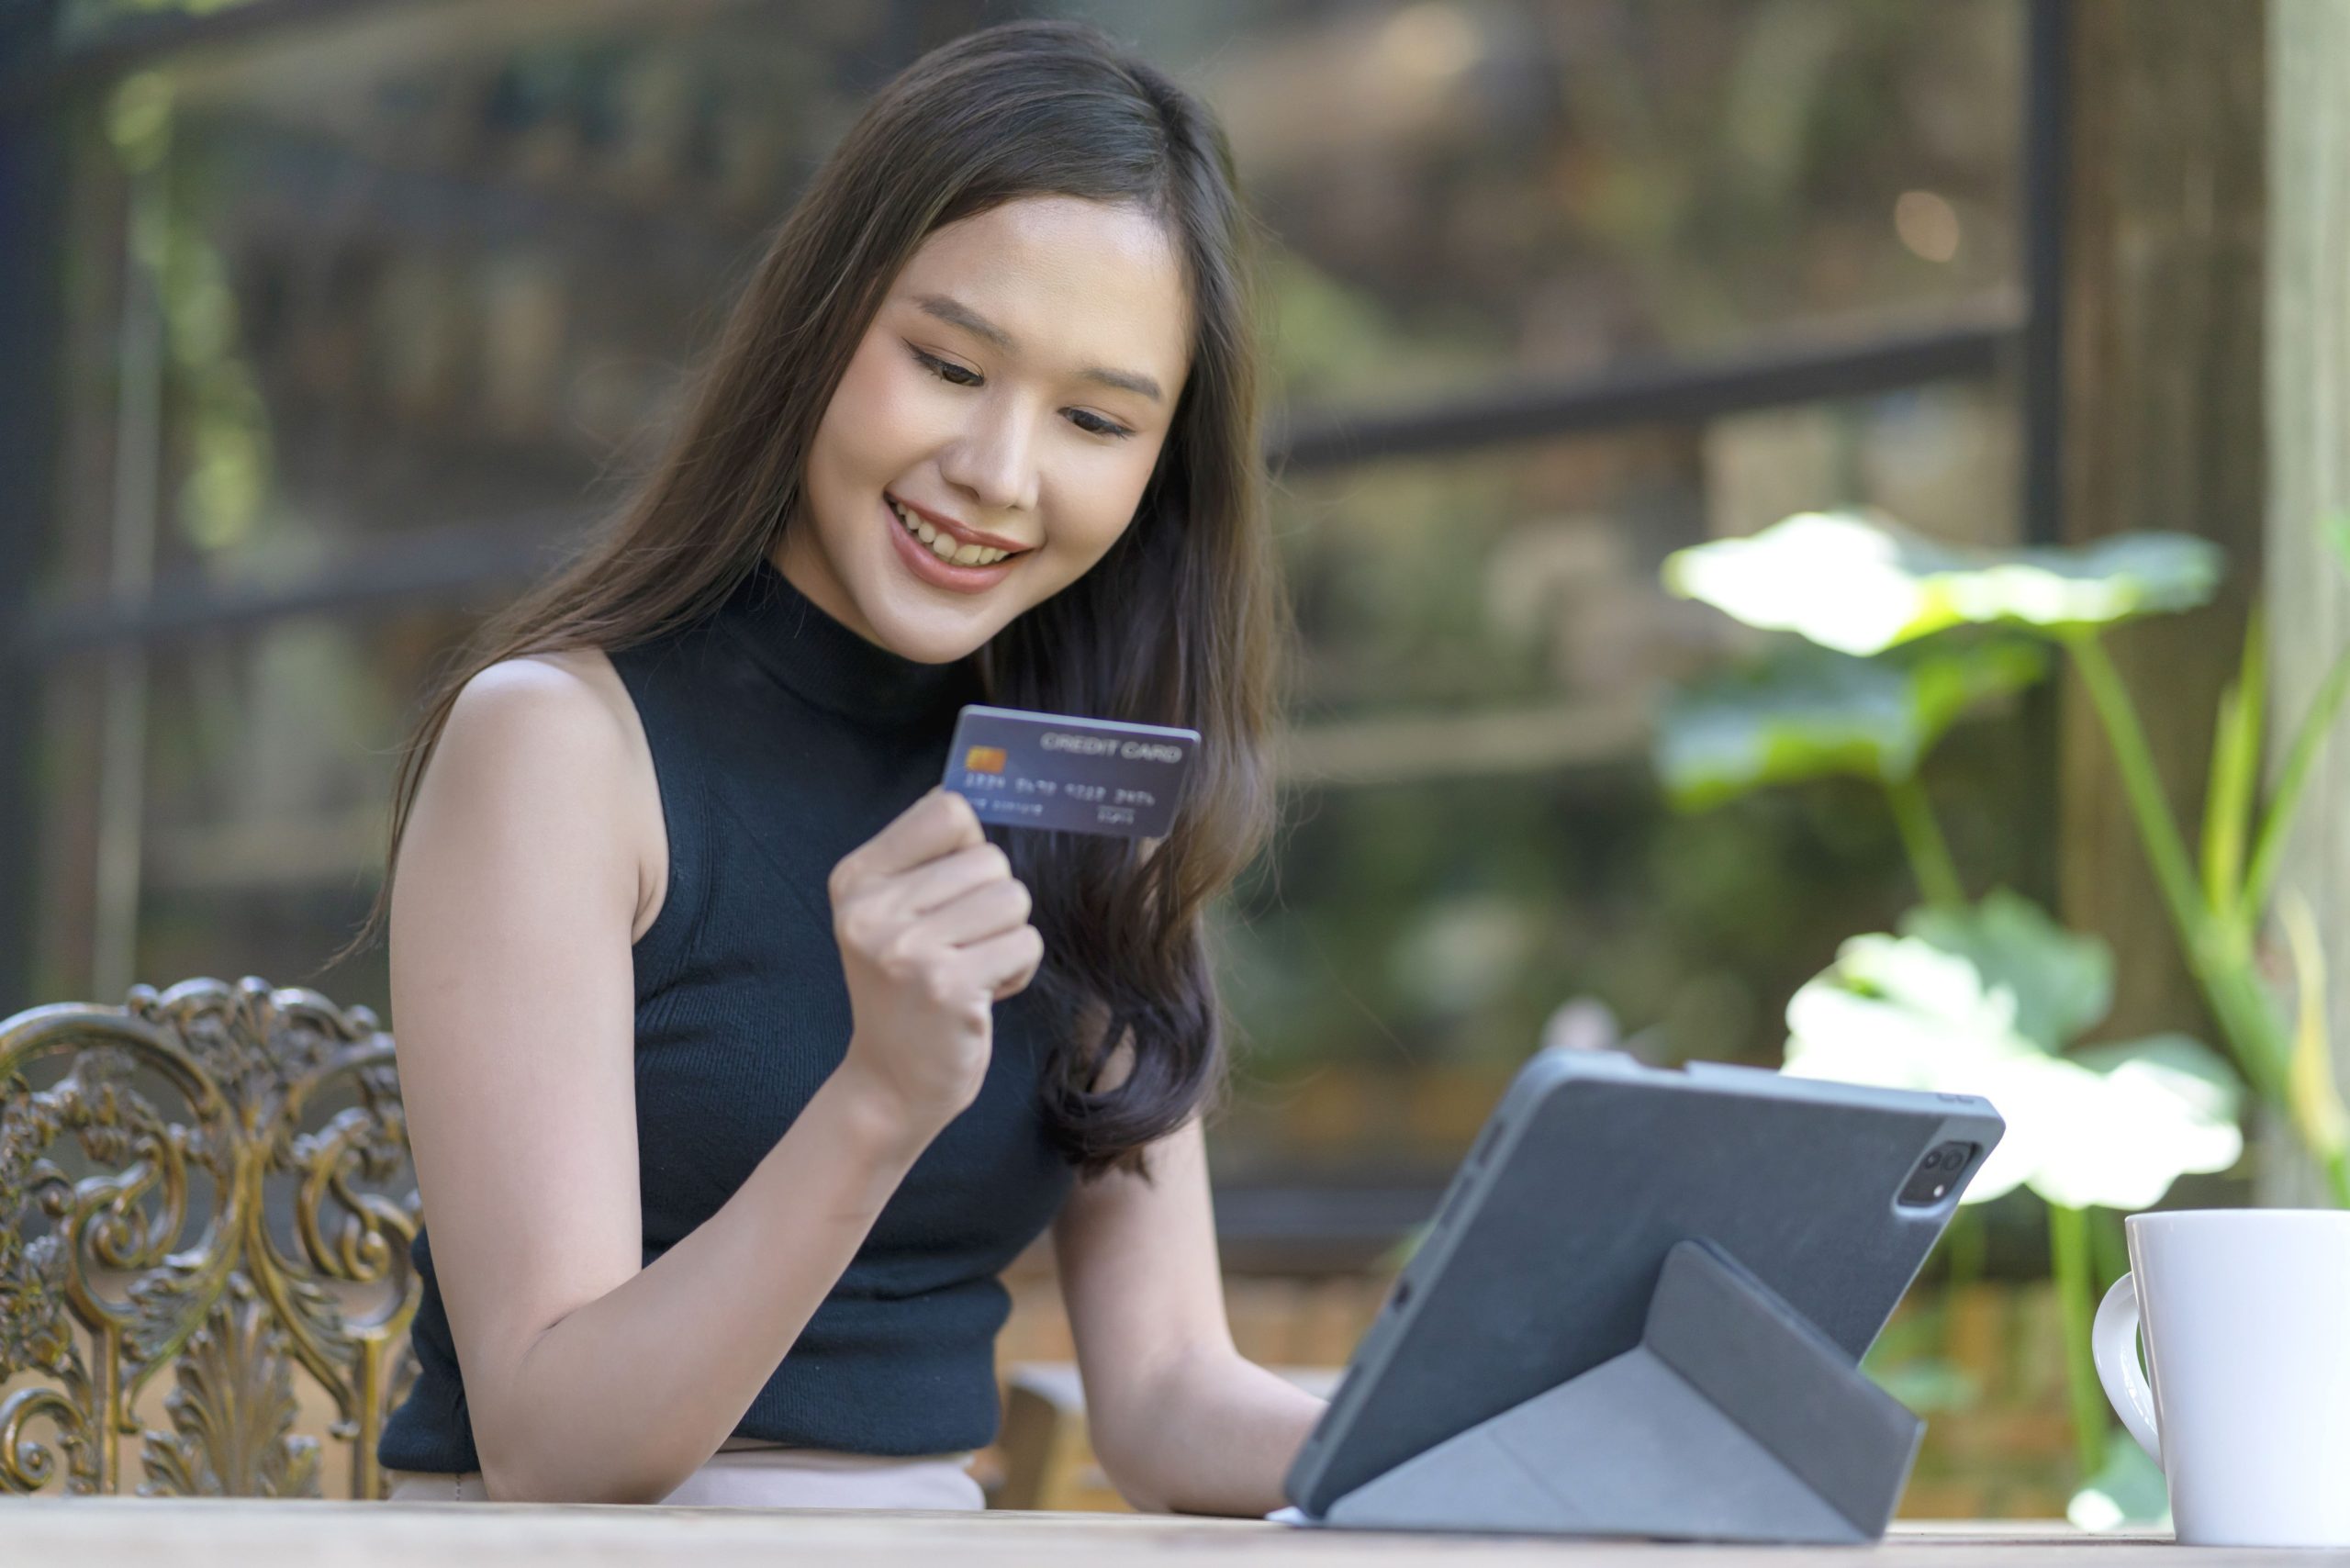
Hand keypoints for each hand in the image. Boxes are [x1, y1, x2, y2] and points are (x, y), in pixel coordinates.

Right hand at [828, 786, 1043, 1134]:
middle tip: (959, 947)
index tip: (952, 892)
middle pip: (991, 857)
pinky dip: (1017, 969)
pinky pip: (1025, 943)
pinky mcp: (947, 986)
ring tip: (970, 969)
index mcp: (856, 877)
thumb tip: (986, 781)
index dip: (970, 848)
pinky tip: (981, 995)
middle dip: (993, 903)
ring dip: (1007, 937)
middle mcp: (871, 908)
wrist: (890, 1082)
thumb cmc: (908, 988)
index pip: (949, 809)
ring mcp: (906, 948)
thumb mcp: (894, 914)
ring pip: (1013, 898)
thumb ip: (930, 857)